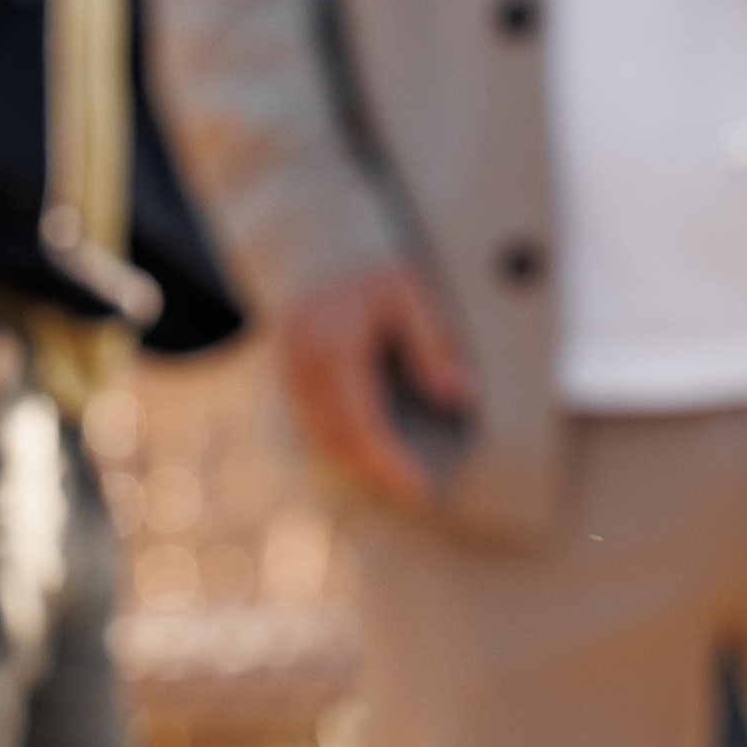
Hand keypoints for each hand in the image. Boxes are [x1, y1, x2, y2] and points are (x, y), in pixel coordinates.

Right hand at [277, 261, 474, 511]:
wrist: (315, 255)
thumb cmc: (368, 275)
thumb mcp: (409, 293)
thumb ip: (433, 345)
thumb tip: (458, 396)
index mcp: (333, 346)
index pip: (363, 423)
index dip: (391, 463)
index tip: (421, 491)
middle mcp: (304, 367)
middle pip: (341, 442)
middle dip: (380, 473)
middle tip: (416, 492)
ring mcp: (290, 378)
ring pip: (325, 442)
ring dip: (362, 465)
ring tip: (400, 475)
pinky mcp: (288, 385)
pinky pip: (316, 431)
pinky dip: (346, 448)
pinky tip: (374, 454)